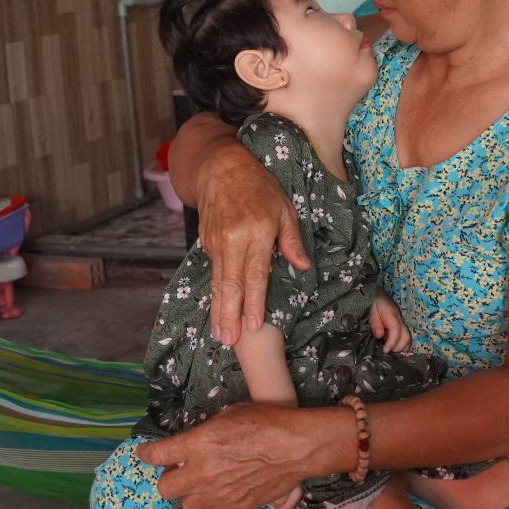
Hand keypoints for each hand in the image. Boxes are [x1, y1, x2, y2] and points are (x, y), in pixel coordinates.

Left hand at [137, 403, 347, 508]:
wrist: (297, 446)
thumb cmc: (267, 420)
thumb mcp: (231, 414)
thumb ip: (208, 429)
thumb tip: (198, 439)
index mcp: (199, 442)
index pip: (157, 454)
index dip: (147, 454)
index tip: (145, 453)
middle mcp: (202, 471)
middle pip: (165, 488)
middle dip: (169, 477)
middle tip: (181, 468)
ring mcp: (218, 494)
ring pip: (187, 505)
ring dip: (191, 493)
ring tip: (204, 482)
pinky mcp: (234, 508)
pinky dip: (211, 507)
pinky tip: (221, 494)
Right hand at [197, 148, 310, 346]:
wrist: (220, 168)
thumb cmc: (259, 187)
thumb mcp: (284, 207)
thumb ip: (292, 240)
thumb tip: (302, 267)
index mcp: (257, 231)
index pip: (255, 274)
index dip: (254, 302)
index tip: (253, 325)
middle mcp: (233, 239)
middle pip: (231, 284)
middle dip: (230, 315)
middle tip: (229, 340)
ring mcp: (216, 241)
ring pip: (218, 282)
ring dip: (218, 310)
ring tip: (219, 333)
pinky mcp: (206, 242)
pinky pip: (213, 273)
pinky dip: (215, 294)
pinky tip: (217, 311)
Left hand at [369, 294, 411, 351]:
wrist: (380, 296)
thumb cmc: (375, 304)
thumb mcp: (371, 311)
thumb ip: (375, 323)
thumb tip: (379, 335)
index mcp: (392, 314)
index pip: (396, 330)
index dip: (392, 342)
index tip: (385, 350)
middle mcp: (400, 320)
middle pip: (406, 337)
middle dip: (397, 348)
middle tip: (386, 351)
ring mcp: (403, 323)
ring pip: (408, 339)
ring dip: (401, 348)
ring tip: (390, 350)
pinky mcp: (403, 327)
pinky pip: (407, 339)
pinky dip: (402, 346)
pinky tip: (394, 348)